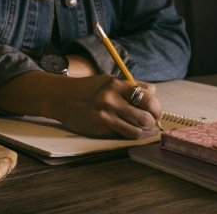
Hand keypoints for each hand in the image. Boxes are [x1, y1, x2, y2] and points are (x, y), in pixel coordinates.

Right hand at [0, 71, 162, 138]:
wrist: (61, 97)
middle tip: (150, 121)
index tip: (154, 109)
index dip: (156, 105)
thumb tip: (153, 95)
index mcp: (116, 84)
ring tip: (137, 126)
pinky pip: (122, 135)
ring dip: (141, 130)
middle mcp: (111, 100)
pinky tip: (123, 128)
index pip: (148, 96)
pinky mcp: (99, 130)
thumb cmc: (88, 88)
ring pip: (137, 131)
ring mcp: (105, 117)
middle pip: (146, 115)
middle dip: (152, 120)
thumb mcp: (108, 80)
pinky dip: (126, 134)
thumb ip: (130, 87)